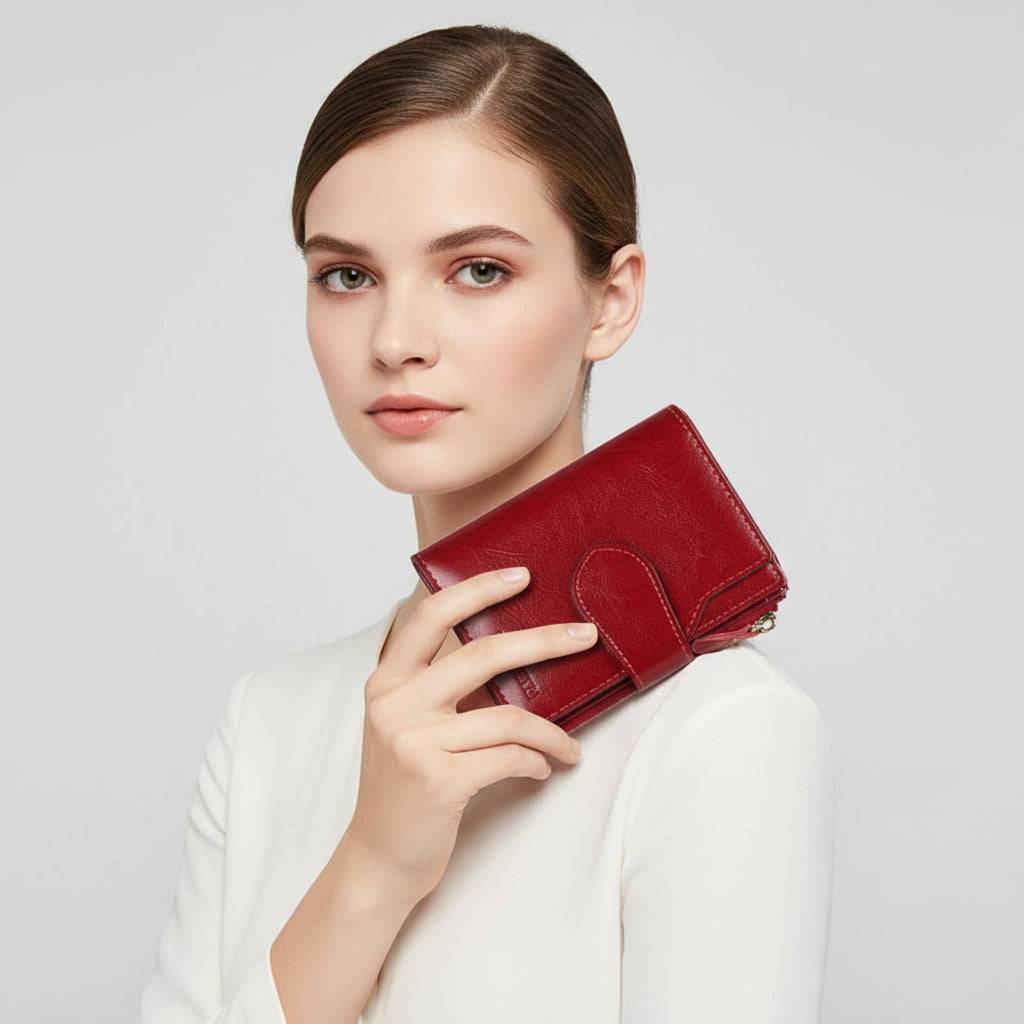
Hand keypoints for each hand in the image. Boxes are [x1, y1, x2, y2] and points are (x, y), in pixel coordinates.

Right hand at [345, 566, 594, 902]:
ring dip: (553, 732)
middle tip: (585, 635)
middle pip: (484, 653)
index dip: (478, 589)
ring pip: (509, 716)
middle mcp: (394, 704)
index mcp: (386, 681)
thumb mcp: (408, 725)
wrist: (379, 858)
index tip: (521, 575)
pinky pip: (511, 757)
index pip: (431, 615)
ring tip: (570, 746)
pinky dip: (538, 761)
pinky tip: (543, 769)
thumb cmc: (405, 787)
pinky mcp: (438, 780)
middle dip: (544, 641)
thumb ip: (442, 687)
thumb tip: (515, 651)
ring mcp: (413, 742)